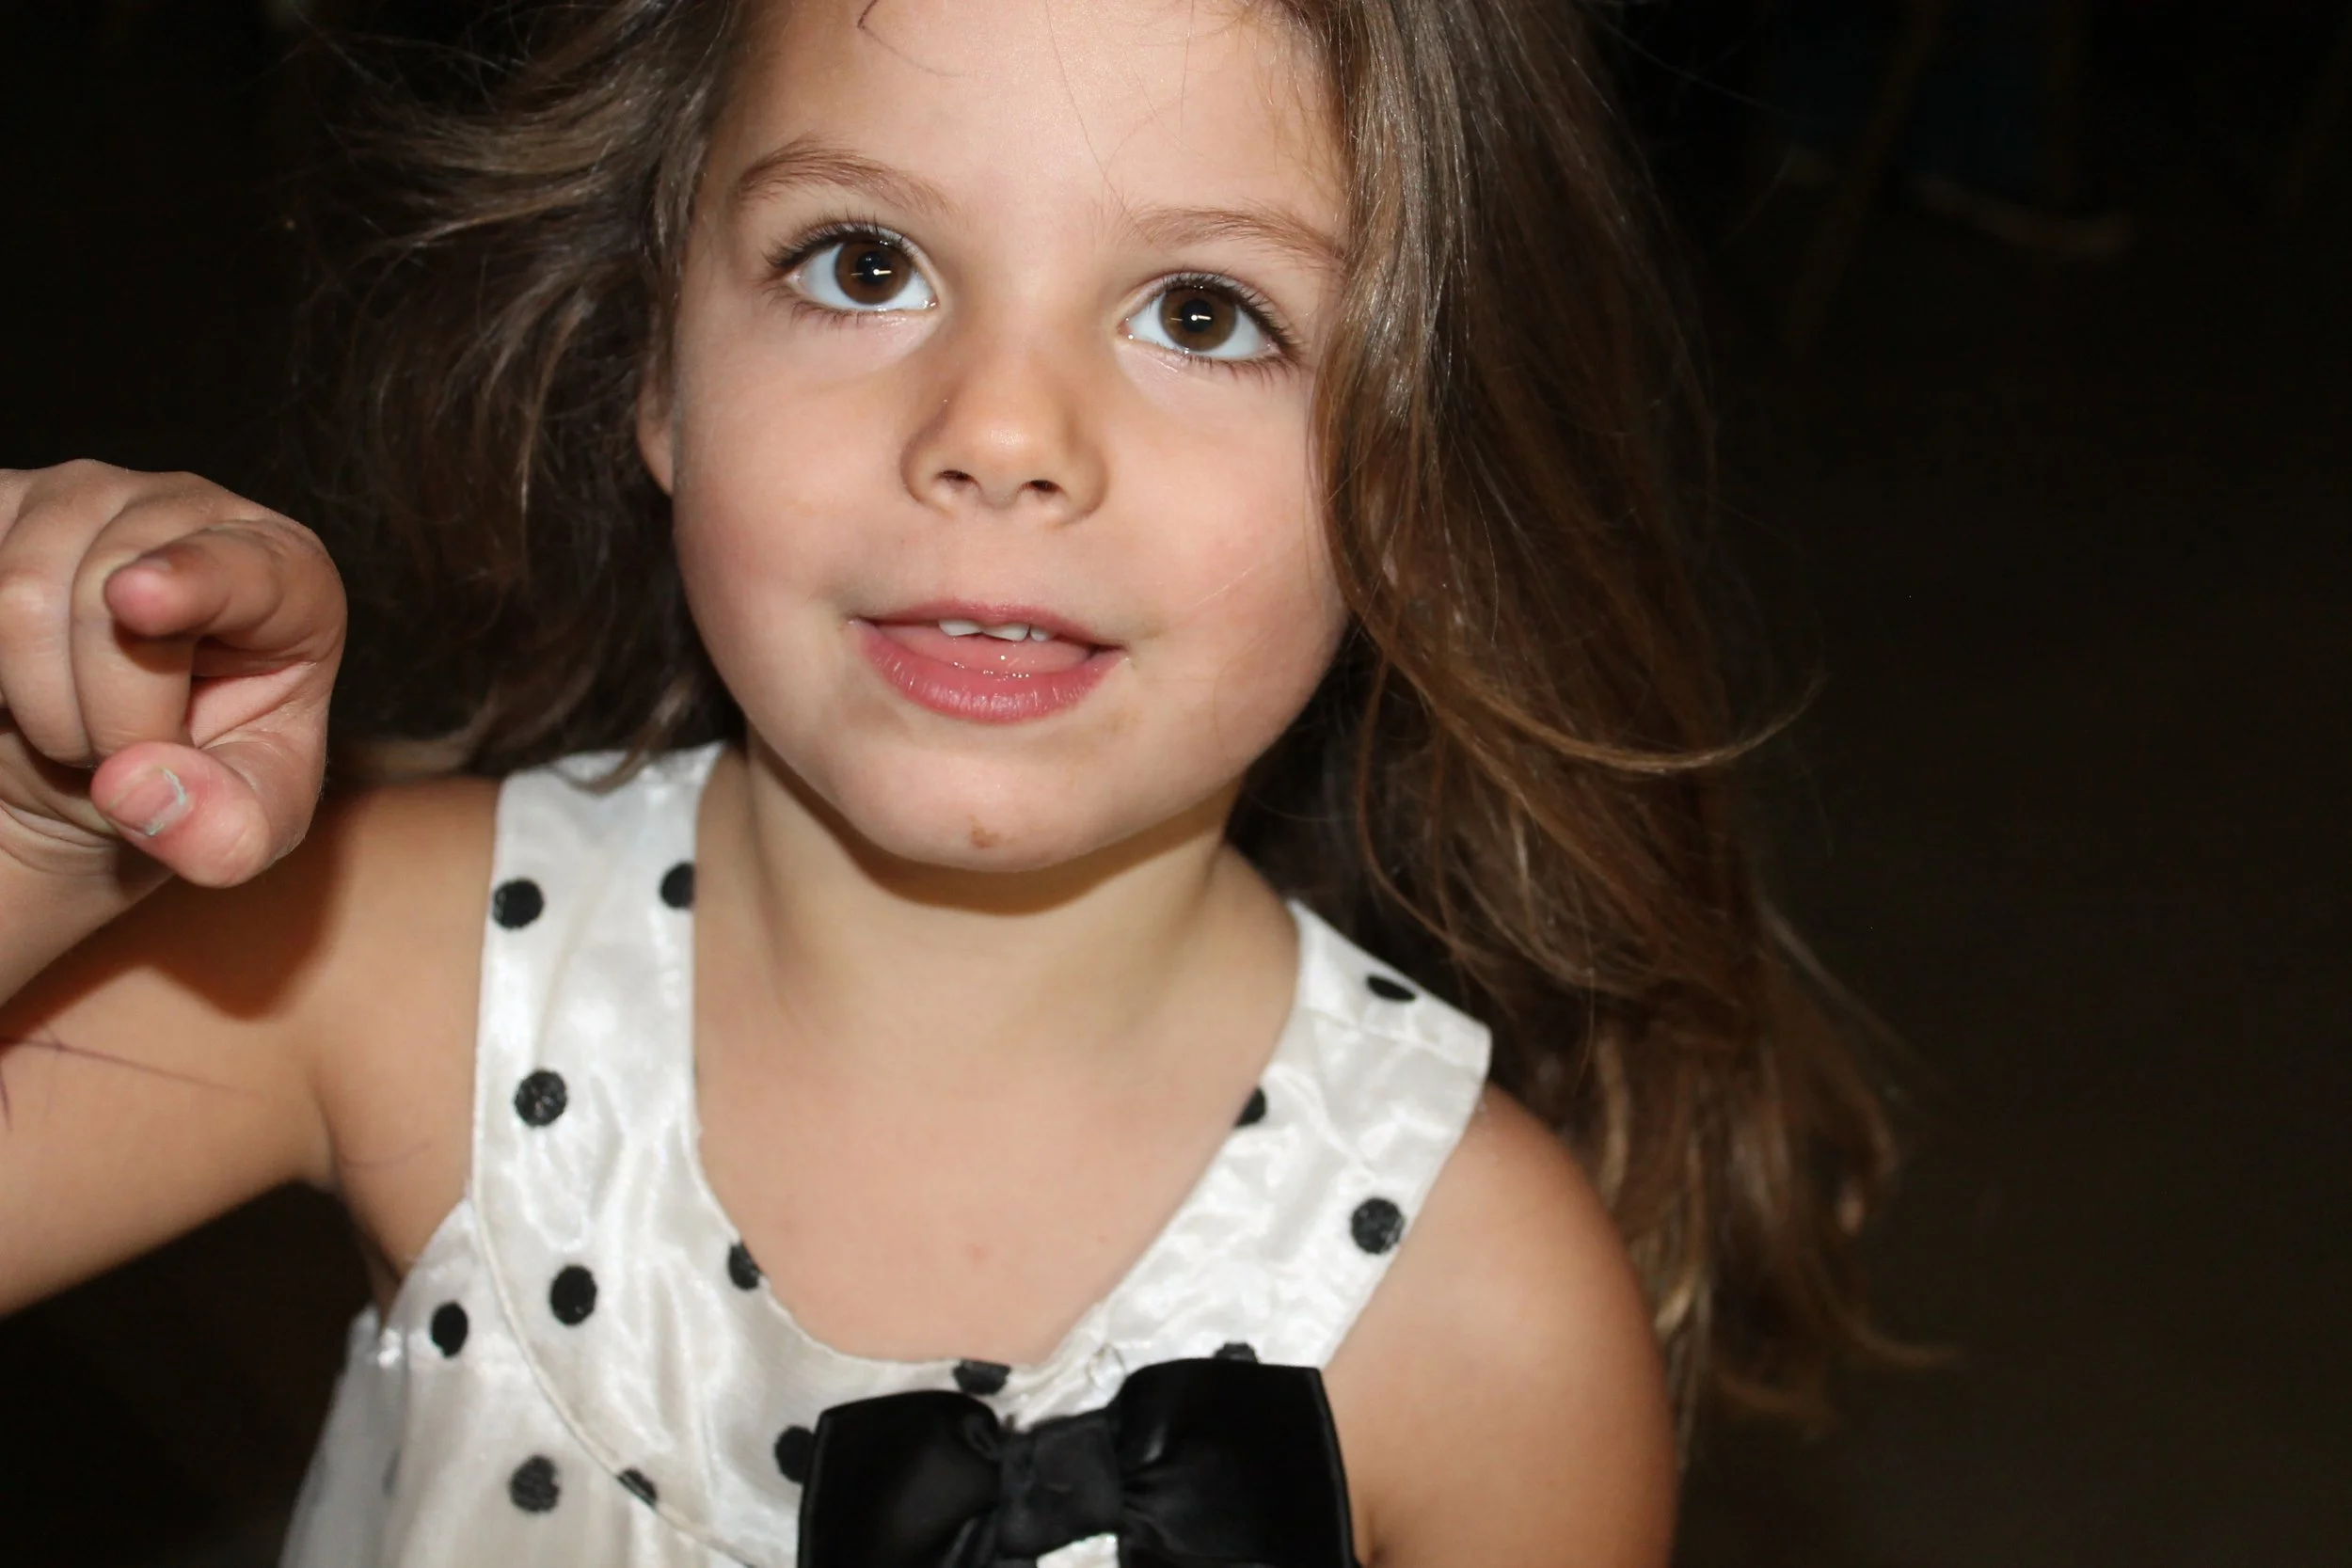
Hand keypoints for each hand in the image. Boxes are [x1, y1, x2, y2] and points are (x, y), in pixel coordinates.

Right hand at [0, 461, 344, 889]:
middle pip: (103, 607)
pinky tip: (18, 686)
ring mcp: (81, 495)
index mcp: (286, 574)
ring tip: (80, 717)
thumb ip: (227, 828)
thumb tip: (140, 788)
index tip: (139, 600)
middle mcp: (186, 509)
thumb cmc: (209, 774)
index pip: (240, 568)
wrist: (113, 757)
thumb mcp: (249, 826)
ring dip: (38, 704)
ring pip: (16, 599)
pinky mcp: (0, 504)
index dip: (189, 581)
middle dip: (106, 721)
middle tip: (127, 749)